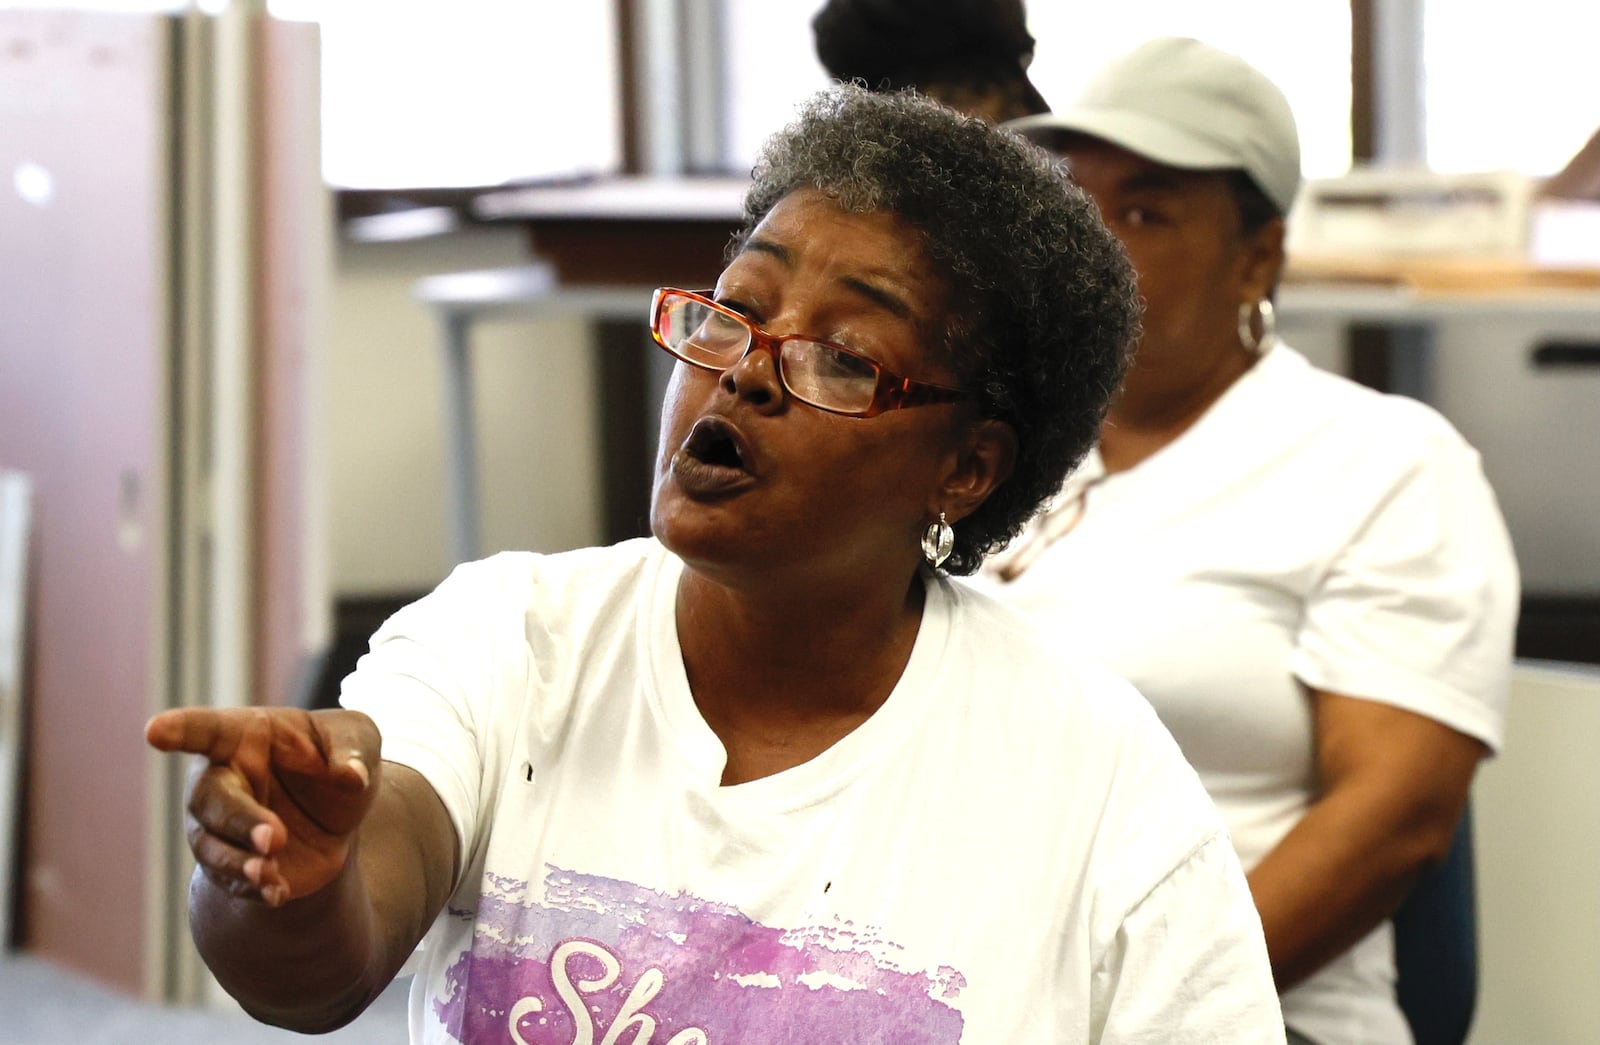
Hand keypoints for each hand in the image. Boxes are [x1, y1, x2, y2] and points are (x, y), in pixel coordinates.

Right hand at [146, 707, 381, 907]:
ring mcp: (219, 824)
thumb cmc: (339, 758)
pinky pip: (230, 880)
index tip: (155, 732)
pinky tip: (277, 893)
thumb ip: (353, 751)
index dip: (181, 730)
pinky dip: (253, 889)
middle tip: (273, 837)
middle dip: (237, 820)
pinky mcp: (230, 863)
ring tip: (268, 873)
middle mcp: (222, 777)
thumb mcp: (358, 740)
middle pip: (209, 798)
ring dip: (237, 862)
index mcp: (245, 735)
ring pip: (210, 845)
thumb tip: (352, 777)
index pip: (207, 729)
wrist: (338, 815)